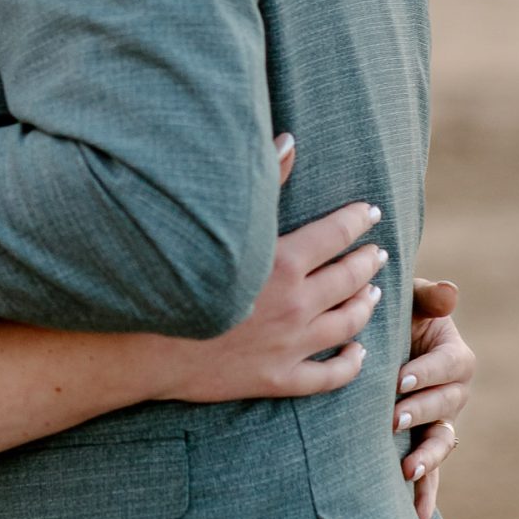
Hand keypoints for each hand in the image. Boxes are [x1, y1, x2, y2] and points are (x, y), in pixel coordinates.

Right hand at [154, 138, 384, 406]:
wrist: (141, 346)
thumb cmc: (173, 274)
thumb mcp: (220, 223)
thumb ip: (262, 180)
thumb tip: (289, 140)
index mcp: (284, 262)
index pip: (337, 233)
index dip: (358, 220)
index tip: (370, 212)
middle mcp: (296, 304)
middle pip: (349, 278)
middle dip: (367, 262)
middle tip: (377, 253)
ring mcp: (290, 345)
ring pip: (347, 324)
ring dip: (365, 306)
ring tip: (374, 294)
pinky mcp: (277, 378)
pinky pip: (328, 376)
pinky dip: (350, 365)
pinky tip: (358, 355)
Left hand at [396, 279, 473, 518]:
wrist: (370, 341)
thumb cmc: (392, 312)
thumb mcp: (408, 298)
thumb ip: (428, 297)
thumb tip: (450, 293)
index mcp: (454, 355)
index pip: (451, 366)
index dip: (429, 372)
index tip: (401, 378)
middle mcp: (451, 392)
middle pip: (448, 406)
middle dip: (422, 412)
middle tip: (393, 418)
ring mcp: (437, 422)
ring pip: (441, 442)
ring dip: (427, 457)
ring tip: (407, 470)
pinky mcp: (419, 444)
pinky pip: (430, 474)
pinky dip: (427, 496)